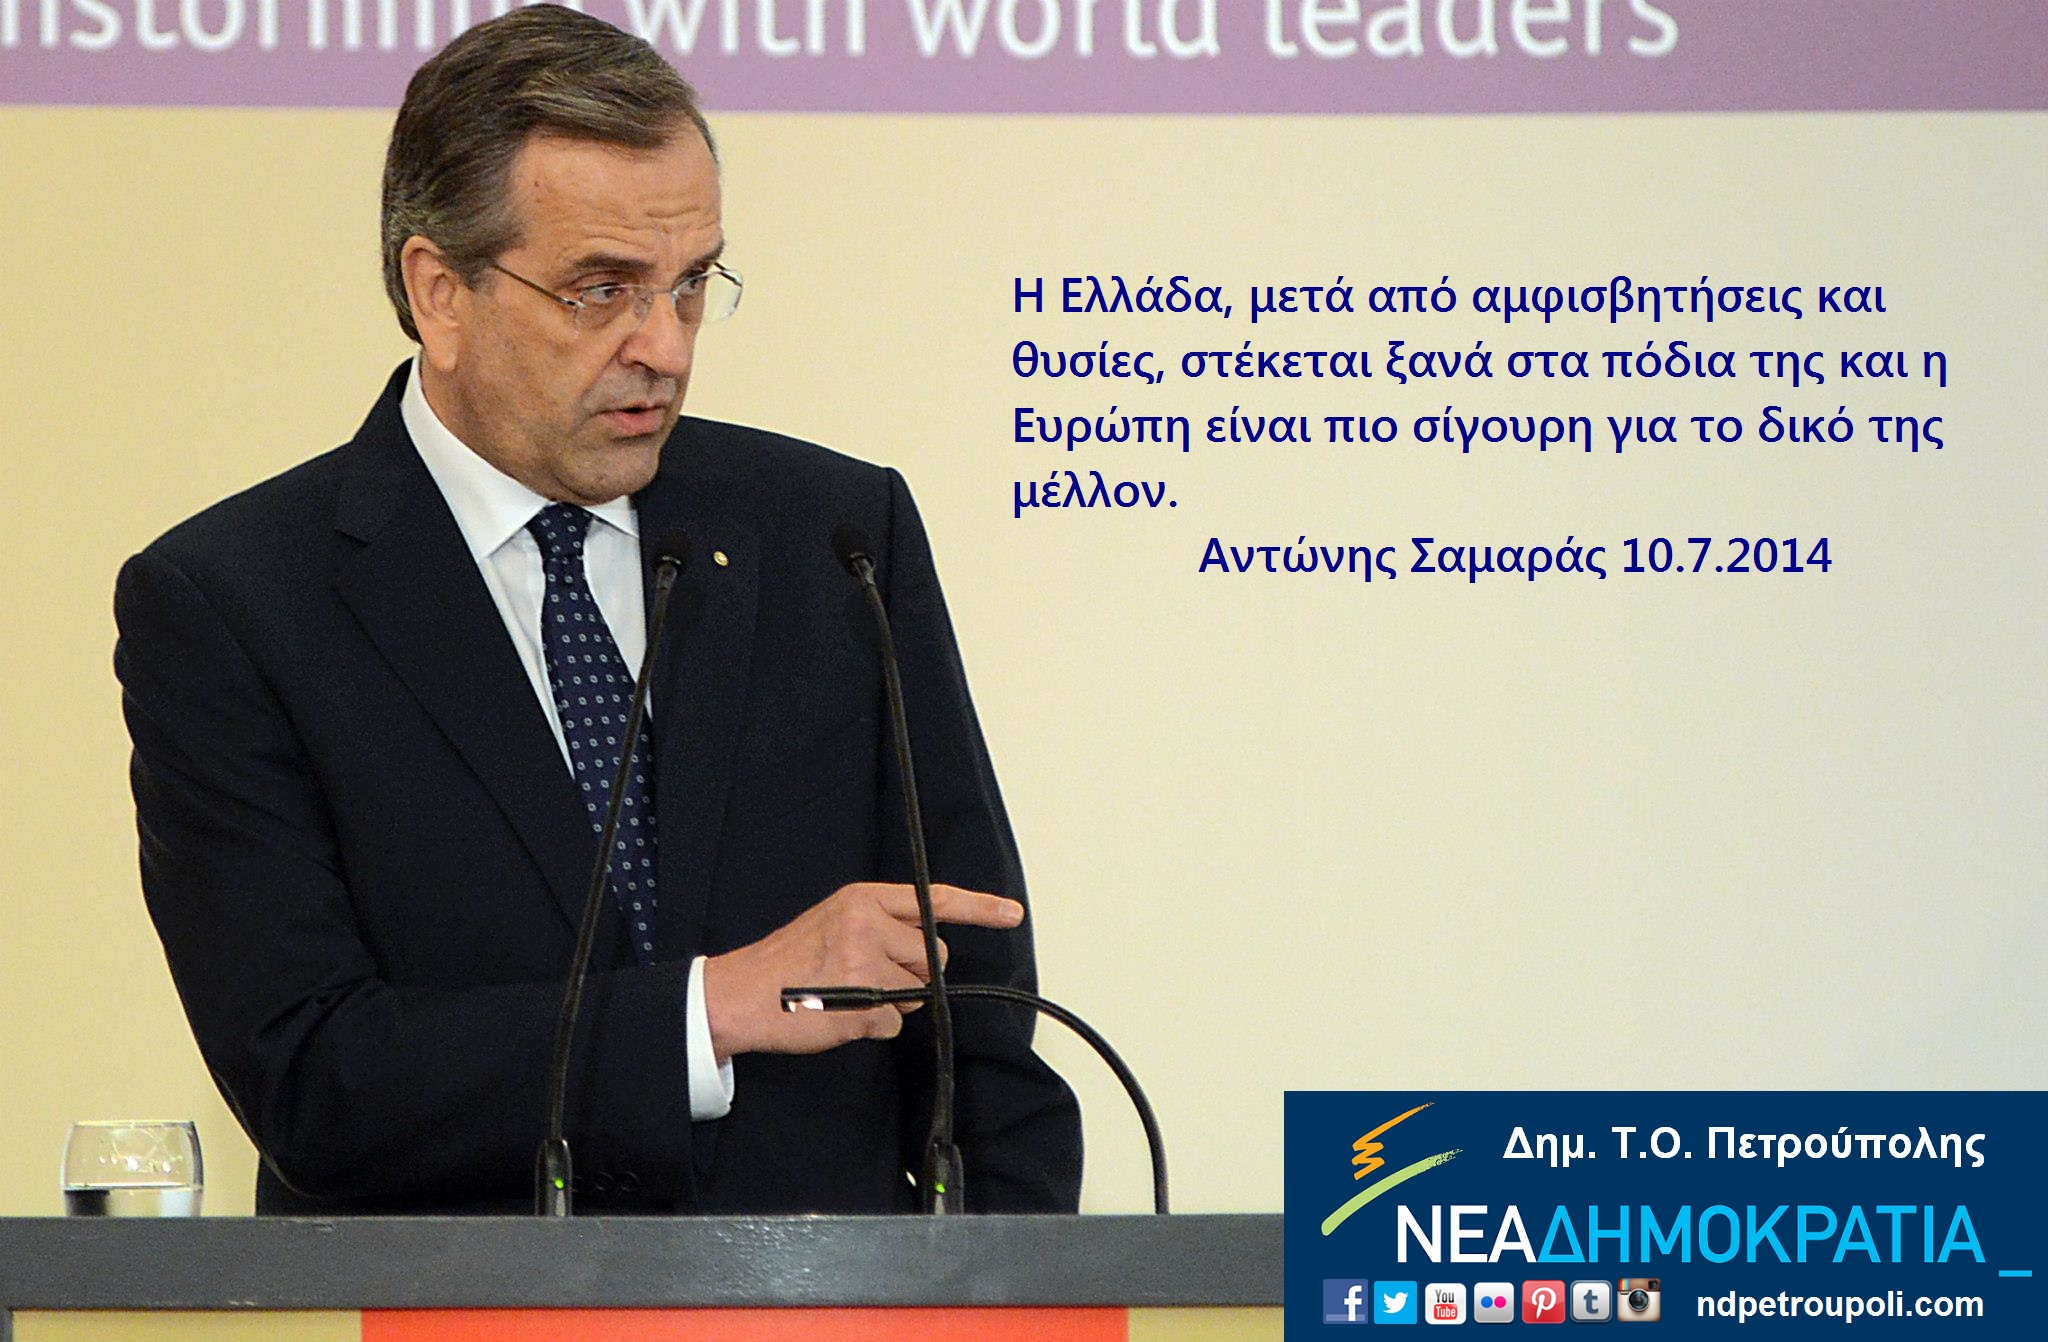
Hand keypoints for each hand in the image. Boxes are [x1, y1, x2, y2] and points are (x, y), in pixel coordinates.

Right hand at [701, 882, 1023, 1057]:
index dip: (980, 908)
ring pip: (915, 993)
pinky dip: (872, 1027)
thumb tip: (923, 954)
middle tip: (863, 976)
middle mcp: (868, 924)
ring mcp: (866, 963)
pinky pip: (894, 1023)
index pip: (934, 900)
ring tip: (844, 993)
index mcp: (863, 899)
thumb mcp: (834, 922)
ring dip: (890, 1002)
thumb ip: (880, 927)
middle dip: (912, 972)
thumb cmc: (788, 962)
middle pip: (932, 955)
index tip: (1013, 913)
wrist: (739, 995)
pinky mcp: (862, 1004)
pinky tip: (838, 1016)